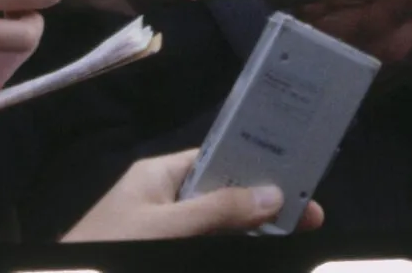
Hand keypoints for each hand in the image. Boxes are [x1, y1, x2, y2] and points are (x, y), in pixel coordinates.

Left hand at [60, 148, 325, 240]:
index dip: (258, 163)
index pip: (219, 158)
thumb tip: (272, 194)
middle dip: (266, 205)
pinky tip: (257, 244)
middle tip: (309, 216)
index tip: (296, 171)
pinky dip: (234, 244)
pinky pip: (208, 245)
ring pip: (220, 228)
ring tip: (293, 231)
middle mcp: (166, 202)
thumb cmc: (102, 248)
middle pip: (227, 197)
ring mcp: (165, 232)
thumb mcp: (162, 227)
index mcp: (160, 177)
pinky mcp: (164, 252)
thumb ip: (216, 210)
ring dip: (253, 231)